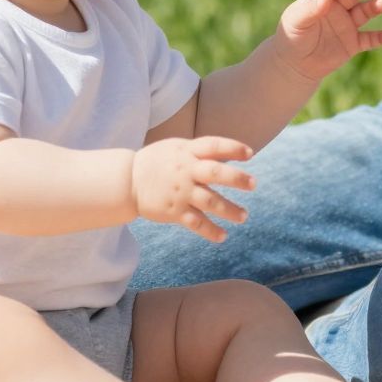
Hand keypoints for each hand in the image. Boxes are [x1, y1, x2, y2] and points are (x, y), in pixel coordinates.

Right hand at [129, 136, 255, 242]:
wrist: (127, 181)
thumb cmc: (157, 162)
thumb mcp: (176, 148)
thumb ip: (200, 151)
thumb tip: (230, 154)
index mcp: (187, 152)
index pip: (214, 146)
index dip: (233, 148)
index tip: (250, 154)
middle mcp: (186, 170)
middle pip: (215, 172)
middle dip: (237, 178)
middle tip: (253, 184)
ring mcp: (180, 192)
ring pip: (210, 201)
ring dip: (229, 210)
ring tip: (243, 216)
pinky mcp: (174, 211)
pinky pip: (196, 222)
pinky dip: (210, 231)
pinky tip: (222, 236)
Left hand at [274, 0, 381, 81]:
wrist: (295, 64)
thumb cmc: (291, 37)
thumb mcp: (296, 22)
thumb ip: (310, 10)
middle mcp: (336, 8)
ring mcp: (346, 25)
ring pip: (364, 12)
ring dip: (374, 7)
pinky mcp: (353, 43)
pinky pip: (369, 39)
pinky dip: (380, 38)